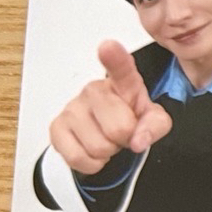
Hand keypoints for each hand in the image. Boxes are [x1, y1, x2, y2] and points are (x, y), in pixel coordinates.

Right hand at [49, 40, 173, 174]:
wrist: (107, 135)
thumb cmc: (130, 120)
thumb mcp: (154, 121)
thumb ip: (155, 126)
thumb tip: (138, 140)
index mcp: (122, 83)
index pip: (120, 68)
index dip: (114, 58)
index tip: (108, 47)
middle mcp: (94, 90)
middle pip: (119, 129)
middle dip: (125, 140)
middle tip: (123, 134)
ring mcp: (72, 108)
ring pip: (99, 147)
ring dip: (108, 152)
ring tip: (107, 139)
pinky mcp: (56, 128)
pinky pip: (78, 158)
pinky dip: (92, 164)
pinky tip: (93, 151)